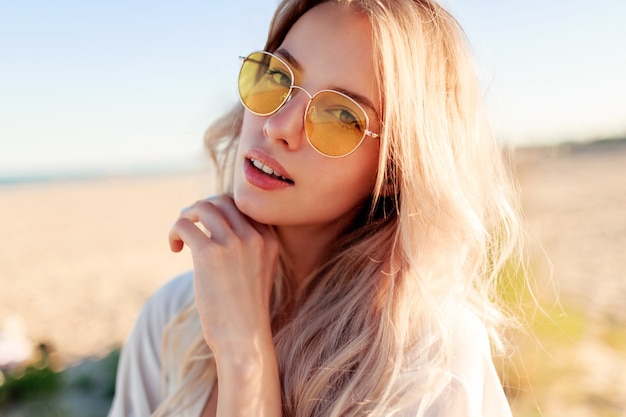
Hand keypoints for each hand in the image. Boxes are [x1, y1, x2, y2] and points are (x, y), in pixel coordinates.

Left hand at [168, 195, 278, 354]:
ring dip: (186, 216)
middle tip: (190, 226)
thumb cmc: (245, 310)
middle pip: (223, 201)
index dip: (221, 210)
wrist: (243, 338)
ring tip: (180, 236)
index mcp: (268, 240)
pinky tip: (175, 248)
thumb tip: (215, 227)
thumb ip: (246, 247)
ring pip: (204, 207)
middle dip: (202, 208)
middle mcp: (254, 237)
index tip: (207, 226)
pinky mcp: (210, 254)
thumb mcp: (258, 272)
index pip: (243, 206)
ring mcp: (233, 244)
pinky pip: (185, 226)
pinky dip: (175, 231)